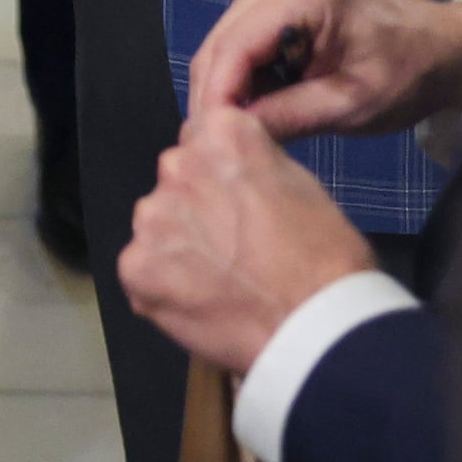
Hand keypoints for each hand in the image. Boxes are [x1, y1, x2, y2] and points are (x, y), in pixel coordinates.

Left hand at [116, 103, 377, 376]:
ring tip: (220, 279)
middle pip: (177, 177)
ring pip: (157, 223)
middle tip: (233, 245)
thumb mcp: (301, 183)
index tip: (240, 201)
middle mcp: (179, 164)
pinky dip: (164, 284)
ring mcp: (153, 216)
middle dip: (197, 205)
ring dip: (178, 244)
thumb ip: (253, 162)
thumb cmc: (326, 260)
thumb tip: (231, 165)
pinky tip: (200, 302)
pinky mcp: (135, 264)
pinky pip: (143, 268)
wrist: (318, 328)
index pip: (204, 137)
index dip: (223, 174)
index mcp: (223, 133)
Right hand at [190, 0, 461, 141]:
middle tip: (216, 145)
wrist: (445, 49)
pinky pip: (242, 36)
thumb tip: (229, 134)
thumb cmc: (408, 75)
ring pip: (226, 40)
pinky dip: (242, 72)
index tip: (207, 141)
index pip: (235, 46)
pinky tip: (254, 103)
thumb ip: (286, 116)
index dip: (215, 96)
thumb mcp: (350, 105)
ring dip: (227, 85)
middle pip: (222, 41)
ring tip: (236, 130)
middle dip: (215, 94)